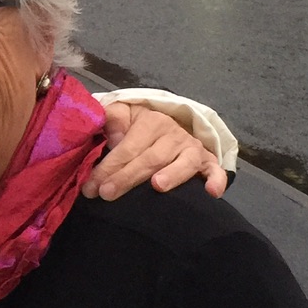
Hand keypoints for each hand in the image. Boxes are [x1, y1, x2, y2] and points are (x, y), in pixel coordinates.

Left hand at [85, 103, 226, 200]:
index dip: (109, 166)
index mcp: (151, 121)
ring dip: (172, 174)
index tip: (92, 187)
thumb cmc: (137, 126)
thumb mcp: (121, 114)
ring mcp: (192, 148)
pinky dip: (216, 180)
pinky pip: (215, 170)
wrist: (166, 126)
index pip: (128, 146)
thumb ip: (112, 118)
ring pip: (184, 163)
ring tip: (157, 186)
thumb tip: (114, 136)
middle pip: (151, 158)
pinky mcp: (206, 162)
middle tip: (107, 194)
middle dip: (127, 177)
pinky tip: (211, 192)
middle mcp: (174, 134)